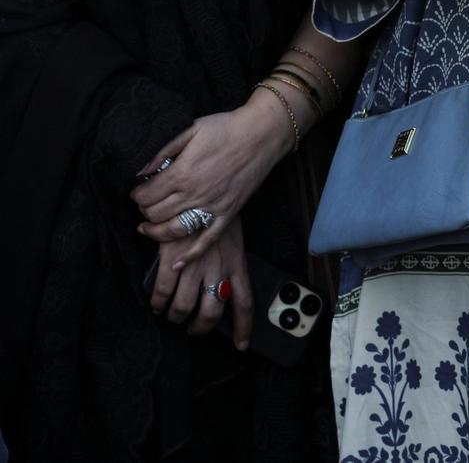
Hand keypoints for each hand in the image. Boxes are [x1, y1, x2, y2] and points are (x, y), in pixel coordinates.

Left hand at [132, 99, 287, 266]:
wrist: (261, 135)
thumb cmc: (226, 128)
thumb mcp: (189, 130)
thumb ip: (162, 151)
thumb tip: (141, 170)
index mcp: (181, 173)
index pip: (144, 196)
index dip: (136, 195)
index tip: (138, 190)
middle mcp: (194, 194)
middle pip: (155, 215)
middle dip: (144, 211)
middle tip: (146, 203)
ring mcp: (212, 207)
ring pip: (174, 231)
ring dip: (156, 232)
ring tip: (148, 228)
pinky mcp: (228, 213)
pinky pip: (207, 240)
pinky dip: (191, 255)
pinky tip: (177, 263)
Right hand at [149, 216, 252, 348]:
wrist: (198, 192)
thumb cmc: (217, 213)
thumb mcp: (233, 238)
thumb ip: (229, 261)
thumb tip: (222, 281)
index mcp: (237, 264)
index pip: (245, 303)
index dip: (243, 328)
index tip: (241, 345)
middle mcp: (218, 269)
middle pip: (212, 312)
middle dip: (200, 326)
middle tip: (193, 328)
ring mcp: (195, 266)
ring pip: (185, 307)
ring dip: (177, 316)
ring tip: (172, 316)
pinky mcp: (172, 260)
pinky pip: (163, 292)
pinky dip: (158, 303)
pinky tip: (156, 305)